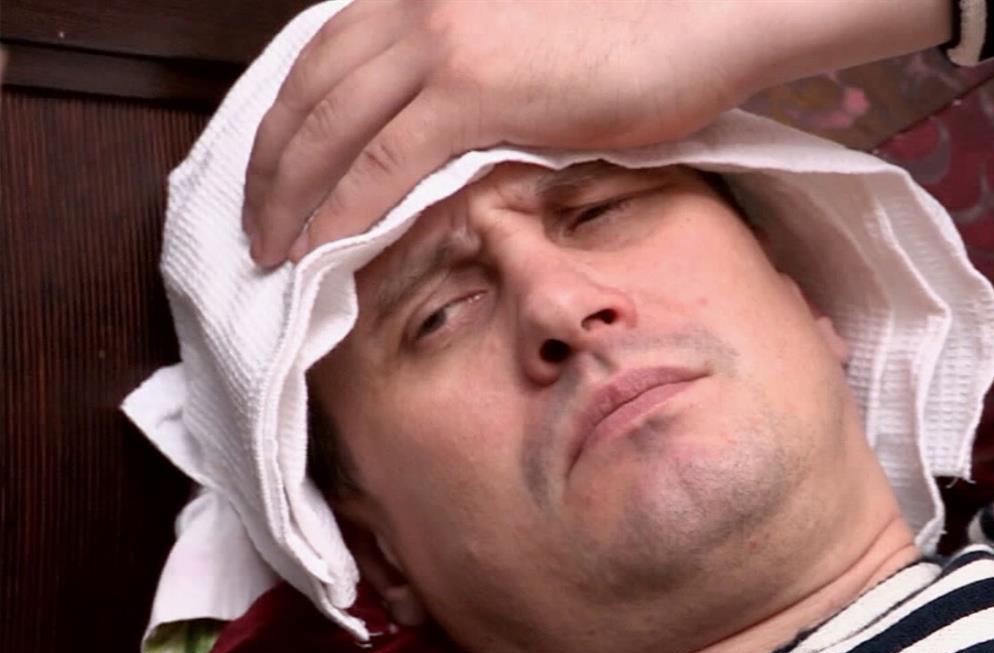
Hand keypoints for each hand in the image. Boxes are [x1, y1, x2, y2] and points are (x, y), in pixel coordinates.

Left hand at [242, 0, 757, 265]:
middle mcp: (417, 7)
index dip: (286, 128)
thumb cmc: (635, 36)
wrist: (702, 17)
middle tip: (257, 226)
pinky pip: (381, 159)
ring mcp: (441, 42)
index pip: (322, 62)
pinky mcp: (473, 86)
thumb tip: (437, 145)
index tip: (274, 179)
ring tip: (275, 252)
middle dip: (270, 168)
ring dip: (291, 197)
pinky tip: (323, 249)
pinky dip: (342, 210)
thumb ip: (470, 84)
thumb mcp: (527, 51)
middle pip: (308, 93)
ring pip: (330, 129)